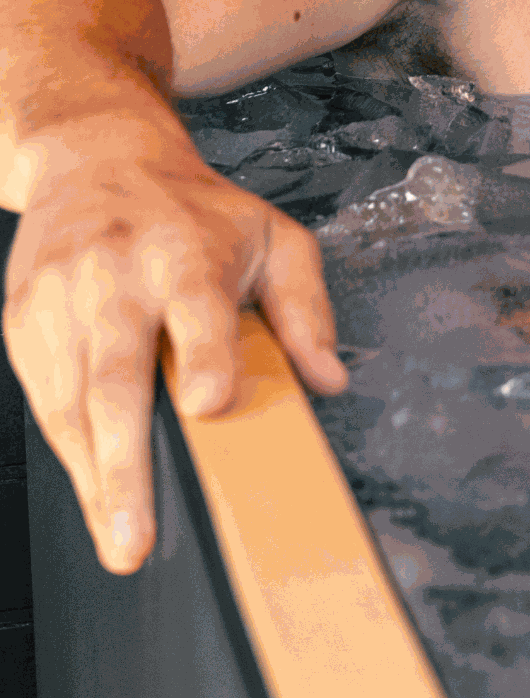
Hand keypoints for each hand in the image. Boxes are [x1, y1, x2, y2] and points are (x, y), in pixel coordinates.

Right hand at [2, 143, 347, 572]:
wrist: (96, 161)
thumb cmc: (193, 210)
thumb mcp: (273, 237)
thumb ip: (306, 308)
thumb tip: (330, 379)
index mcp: (185, 255)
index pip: (195, 311)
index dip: (202, 357)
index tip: (210, 403)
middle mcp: (116, 279)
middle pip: (116, 376)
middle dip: (126, 460)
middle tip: (137, 531)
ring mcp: (60, 303)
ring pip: (69, 401)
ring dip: (93, 476)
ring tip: (119, 536)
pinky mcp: (23, 323)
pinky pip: (44, 399)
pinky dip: (69, 450)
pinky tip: (95, 491)